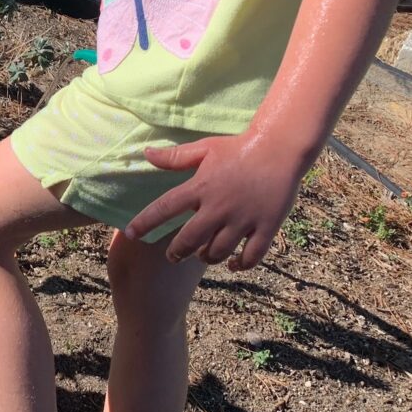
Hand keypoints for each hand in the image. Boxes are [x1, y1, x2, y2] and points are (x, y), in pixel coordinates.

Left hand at [124, 132, 306, 269]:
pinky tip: (233, 264)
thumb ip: (175, 157)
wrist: (280, 148)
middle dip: (177, 252)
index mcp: (201, 187)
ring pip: (218, 251)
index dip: (145, 222)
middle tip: (173, 256)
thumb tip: (146, 153)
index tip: (131, 233)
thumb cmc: (238, 147)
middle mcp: (219, 207)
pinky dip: (240, 264)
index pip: (165, 207)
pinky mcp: (266, 227)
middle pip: (189, 240)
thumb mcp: (204, 149)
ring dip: (206, 257)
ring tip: (201, 255)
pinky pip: (251, 256)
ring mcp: (243, 219)